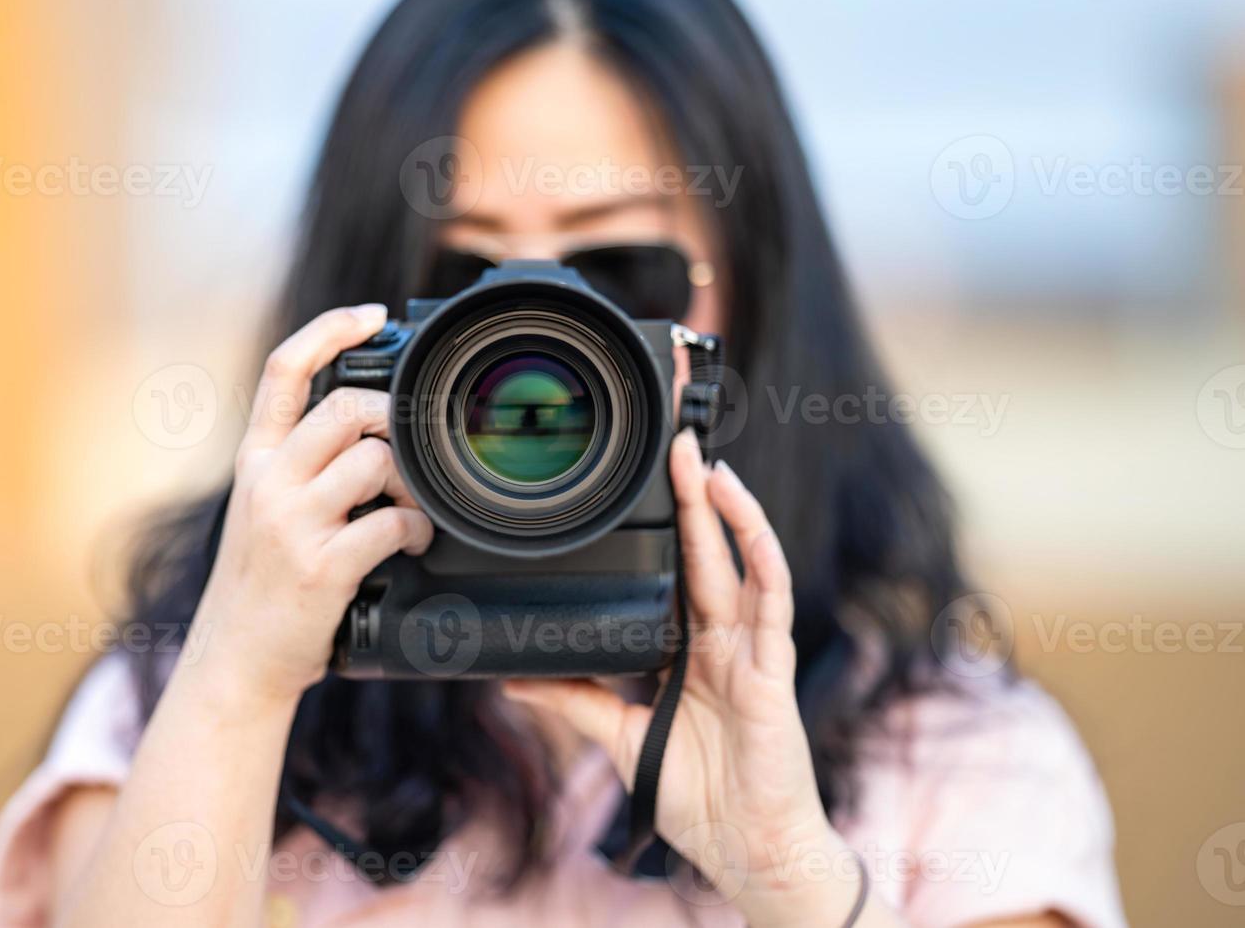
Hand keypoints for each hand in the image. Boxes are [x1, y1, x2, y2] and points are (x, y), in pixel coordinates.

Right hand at [190, 304, 433, 703]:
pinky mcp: (322, 566)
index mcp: (255, 460)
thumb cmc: (262, 584)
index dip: (330, 328)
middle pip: (344, 407)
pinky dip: (418, 531)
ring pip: (376, 460)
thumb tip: (368, 428)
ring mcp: (293, 523)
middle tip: (409, 452)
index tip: (372, 315)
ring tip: (413, 510)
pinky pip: (392, 524)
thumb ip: (298, 465)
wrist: (236, 661)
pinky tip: (413, 544)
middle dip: (393, 419)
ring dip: (412, 483)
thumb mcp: (262, 509)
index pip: (284, 370)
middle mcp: (269, 482)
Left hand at [504, 430, 867, 924]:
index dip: (668, 526)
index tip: (643, 482)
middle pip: (707, 551)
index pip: (679, 572)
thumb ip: (573, 699)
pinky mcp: (771, 669)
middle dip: (693, 494)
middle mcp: (723, 640)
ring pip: (742, 561)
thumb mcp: (620, 735)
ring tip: (703, 459)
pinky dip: (759, 555)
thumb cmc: (699, 794)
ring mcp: (751, 650)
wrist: (745, 848)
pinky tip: (744, 516)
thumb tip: (514, 676)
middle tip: (674, 437)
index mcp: (691, 651)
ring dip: (726, 508)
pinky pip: (769, 601)